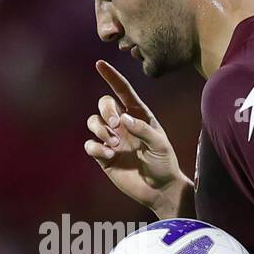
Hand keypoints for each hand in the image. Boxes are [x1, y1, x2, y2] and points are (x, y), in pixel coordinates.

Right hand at [84, 60, 192, 218]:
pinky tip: (109, 156)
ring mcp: (112, 140)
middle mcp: (123, 124)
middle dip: (106, 111)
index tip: (100, 64)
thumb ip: (143, 129)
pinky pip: (90, 144)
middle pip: (104, 103)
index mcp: (139, 115)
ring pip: (93, 122)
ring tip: (114, 145)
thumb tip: (123, 118)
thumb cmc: (164, 163)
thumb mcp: (160, 144)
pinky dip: (96, 148)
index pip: (123, 91)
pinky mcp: (103, 156)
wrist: (159, 189)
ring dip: (100, 130)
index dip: (111, 77)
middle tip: (116, 127)